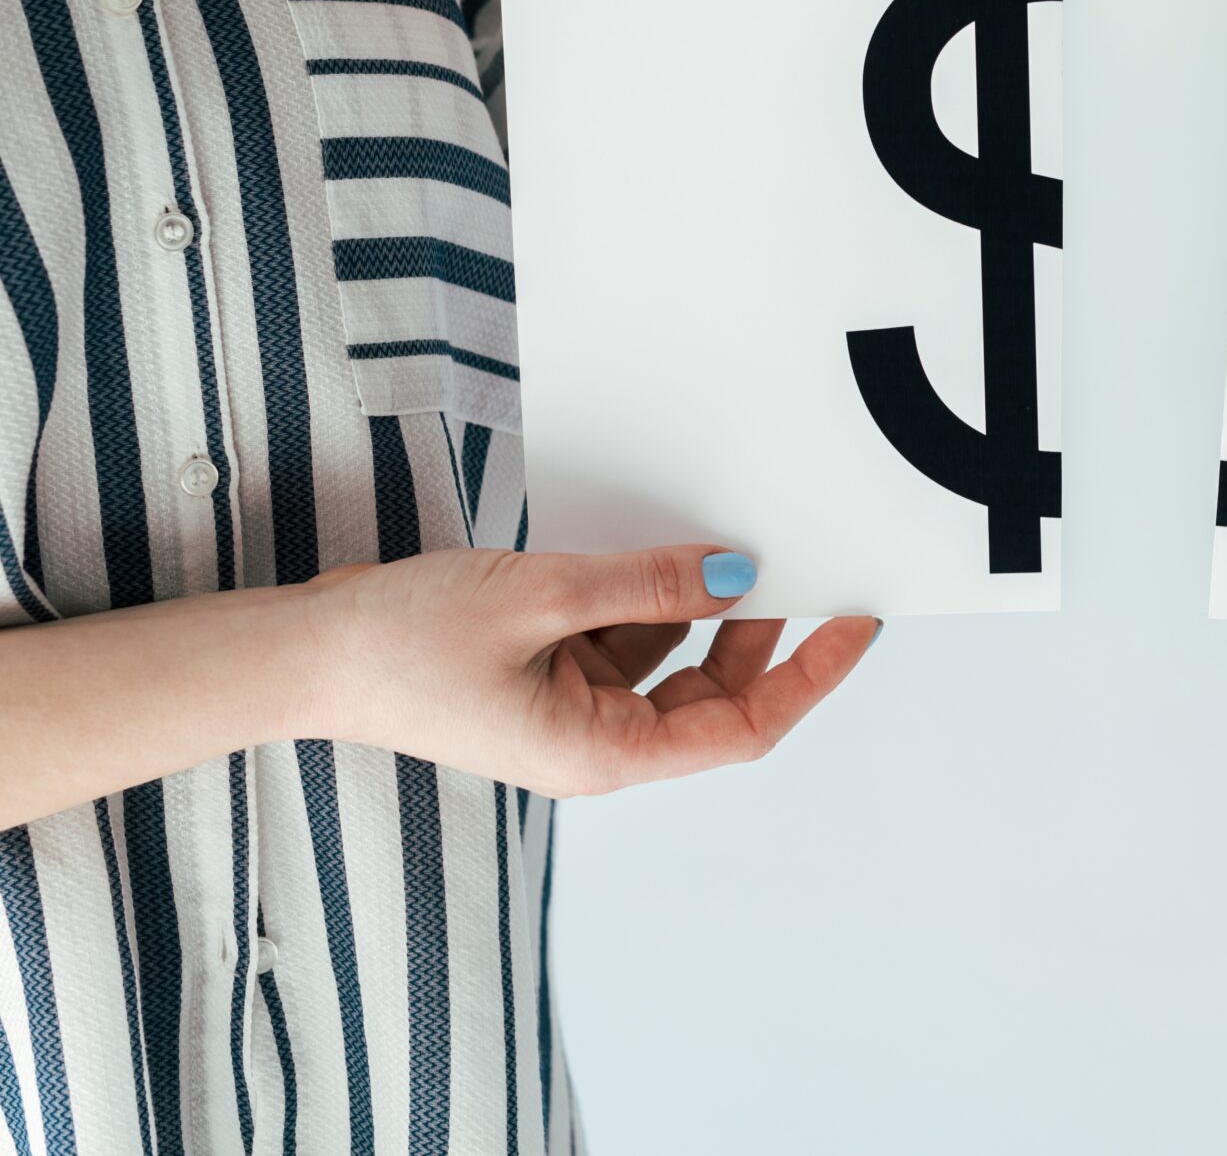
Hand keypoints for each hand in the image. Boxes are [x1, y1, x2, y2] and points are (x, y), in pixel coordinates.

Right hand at [314, 544, 876, 796]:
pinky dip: (646, 596)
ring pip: (672, 659)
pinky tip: (654, 548)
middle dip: (759, 631)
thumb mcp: (541, 596)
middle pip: (716, 692)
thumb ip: (646, 586)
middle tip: (793, 559)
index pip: (742, 727)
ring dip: (700, 605)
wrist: (305, 650)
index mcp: (603, 752)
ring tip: (724, 540)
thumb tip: (736, 576)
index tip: (853, 625)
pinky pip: (623, 637)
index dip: (807, 678)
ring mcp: (571, 707)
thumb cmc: (402, 642)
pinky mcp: (546, 672)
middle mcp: (596, 741)